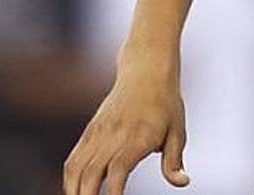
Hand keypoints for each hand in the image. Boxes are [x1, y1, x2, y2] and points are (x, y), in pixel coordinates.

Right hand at [63, 59, 189, 194]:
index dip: (113, 192)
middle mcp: (114, 135)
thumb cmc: (166, 103)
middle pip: (92, 173)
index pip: (119, 169)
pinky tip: (75, 191)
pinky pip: (74, 158)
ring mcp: (99, 132)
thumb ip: (174, 161)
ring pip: (77, 168)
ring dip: (74, 191)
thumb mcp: (177, 131)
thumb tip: (182, 183)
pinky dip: (71, 178)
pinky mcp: (90, 131)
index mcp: (139, 137)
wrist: (145, 70)